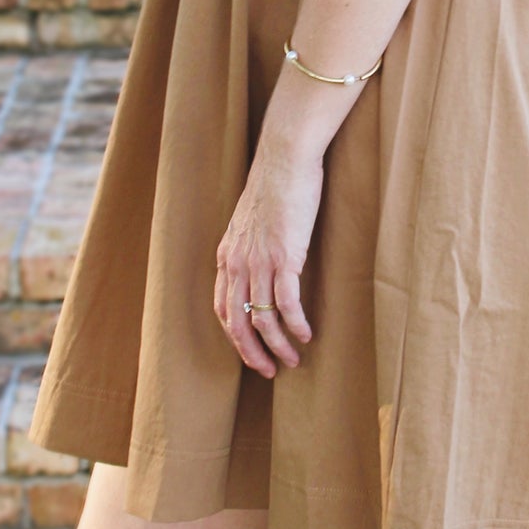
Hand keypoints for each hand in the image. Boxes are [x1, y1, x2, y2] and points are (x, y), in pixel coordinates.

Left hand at [214, 148, 322, 377]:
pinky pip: (287, 303)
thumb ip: (251, 246)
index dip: (236, 337)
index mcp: (227, 255)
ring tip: (294, 360)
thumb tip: (263, 265)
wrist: (285, 158)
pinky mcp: (285, 256)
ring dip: (278, 346)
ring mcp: (260, 261)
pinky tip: (306, 335)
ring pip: (263, 318)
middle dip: (253, 353)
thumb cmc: (275, 184)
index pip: (222, 309)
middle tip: (270, 370)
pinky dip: (296, 325)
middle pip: (238, 323)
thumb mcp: (252, 221)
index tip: (252, 352)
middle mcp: (238, 263)